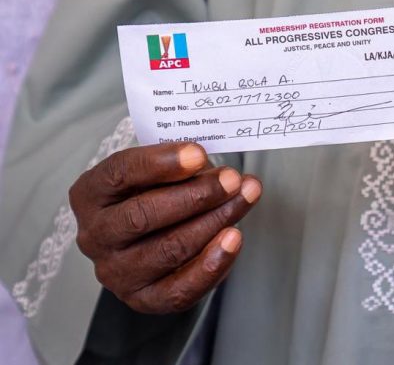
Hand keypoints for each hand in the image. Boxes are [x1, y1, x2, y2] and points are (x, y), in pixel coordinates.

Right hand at [69, 142, 260, 313]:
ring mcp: (116, 272)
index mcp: (90, 194)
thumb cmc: (154, 194)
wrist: (150, 237)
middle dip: (196, 195)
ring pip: (168, 249)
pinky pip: (180, 289)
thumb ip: (182, 168)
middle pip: (143, 215)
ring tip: (243, 200)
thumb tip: (220, 173)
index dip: (161, 163)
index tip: (198, 154)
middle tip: (231, 180)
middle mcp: (95, 235)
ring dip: (214, 222)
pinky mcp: (143, 299)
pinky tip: (233, 239)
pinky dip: (212, 264)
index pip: (120, 173)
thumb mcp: (159, 171)